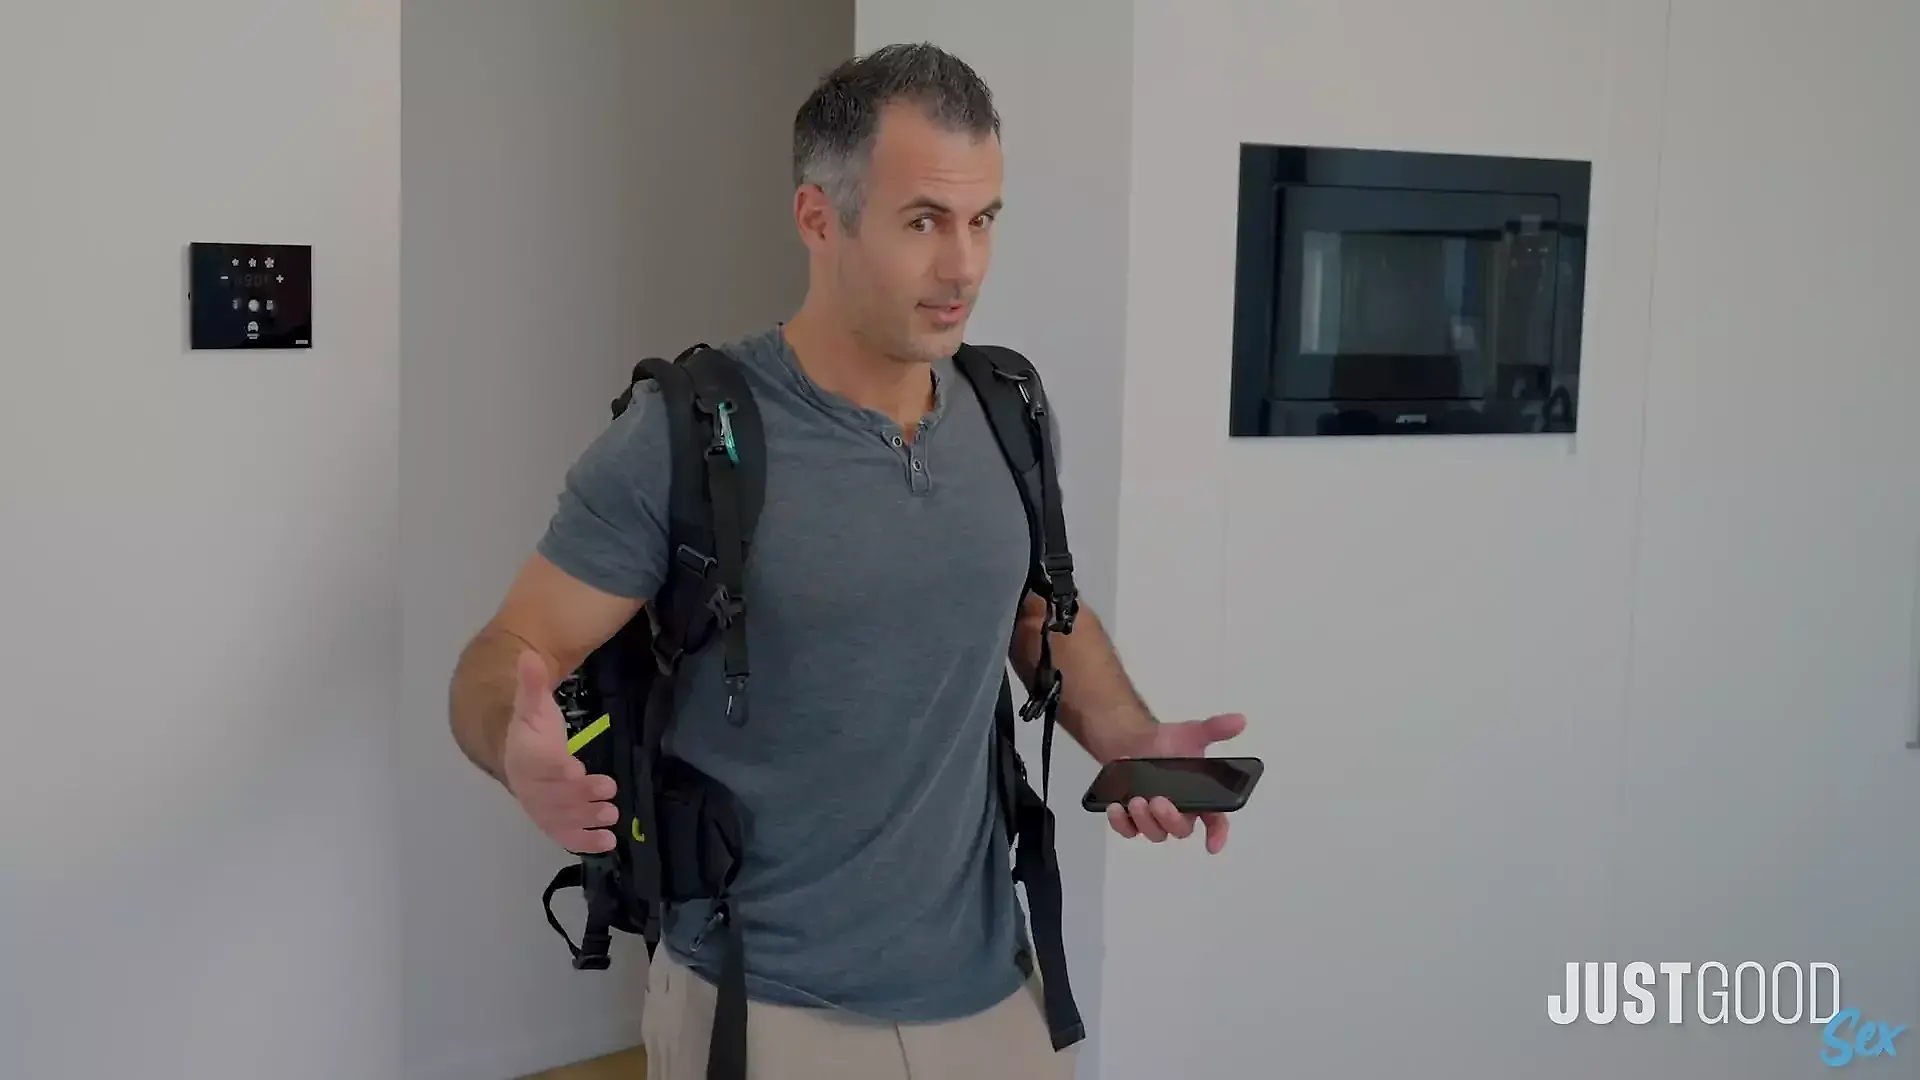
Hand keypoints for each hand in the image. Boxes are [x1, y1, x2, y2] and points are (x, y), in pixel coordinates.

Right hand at [503, 650, 617, 853]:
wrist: (517, 756)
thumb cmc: (531, 730)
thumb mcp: (532, 703)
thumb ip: (532, 683)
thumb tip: (527, 656)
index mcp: (522, 755)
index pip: (538, 764)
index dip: (555, 768)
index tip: (574, 769)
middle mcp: (528, 786)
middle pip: (552, 795)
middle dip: (579, 796)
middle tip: (608, 791)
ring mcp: (539, 807)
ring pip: (560, 817)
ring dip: (586, 818)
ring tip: (611, 814)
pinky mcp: (552, 822)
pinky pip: (564, 835)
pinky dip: (584, 842)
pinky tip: (607, 844)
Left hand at [1104, 712, 1247, 854]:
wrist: (1133, 739)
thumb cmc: (1166, 743)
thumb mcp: (1192, 733)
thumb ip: (1216, 729)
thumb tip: (1239, 720)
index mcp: (1200, 798)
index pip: (1215, 821)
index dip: (1217, 835)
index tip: (1213, 844)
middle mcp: (1179, 812)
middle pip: (1180, 830)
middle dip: (1170, 819)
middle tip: (1159, 801)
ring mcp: (1154, 818)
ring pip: (1154, 833)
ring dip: (1145, 821)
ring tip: (1136, 800)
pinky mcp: (1131, 818)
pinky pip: (1127, 830)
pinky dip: (1120, 822)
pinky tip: (1116, 807)